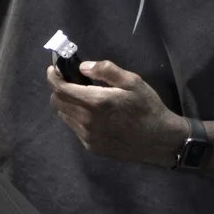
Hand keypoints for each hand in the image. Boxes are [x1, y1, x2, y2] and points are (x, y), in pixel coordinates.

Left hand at [47, 57, 182, 164]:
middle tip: (68, 81)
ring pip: (64, 116)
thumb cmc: (148, 108)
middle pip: (58, 103)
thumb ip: (106, 71)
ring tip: (80, 97)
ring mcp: (88, 136)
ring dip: (66, 104)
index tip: (53, 70)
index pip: (61, 89)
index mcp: (96, 102)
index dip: (53, 78)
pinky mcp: (91, 146)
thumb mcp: (133, 82)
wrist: (160, 140)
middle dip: (58, 89)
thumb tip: (83, 66)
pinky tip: (90, 113)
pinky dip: (75, 117)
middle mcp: (87, 121)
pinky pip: (74, 128)